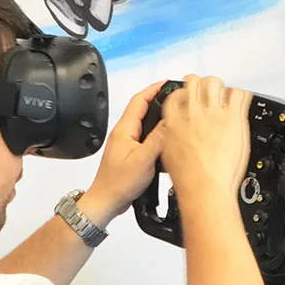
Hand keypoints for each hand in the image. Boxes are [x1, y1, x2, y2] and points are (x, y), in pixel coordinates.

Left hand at [82, 81, 169, 224]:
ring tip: (176, 119)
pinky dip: (158, 137)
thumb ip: (158, 139)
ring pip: (146, 125)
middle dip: (160, 101)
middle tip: (178, 100)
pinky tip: (168, 143)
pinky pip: (146, 139)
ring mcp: (127, 143)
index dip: (154, 89)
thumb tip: (172, 121)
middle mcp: (124, 133)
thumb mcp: (143, 160)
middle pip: (143, 109)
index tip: (169, 83)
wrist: (107, 201)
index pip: (140, 100)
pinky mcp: (131, 154)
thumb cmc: (119, 183)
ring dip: (160, 119)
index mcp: (125, 129)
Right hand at [157, 75, 252, 204]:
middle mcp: (192, 112)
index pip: (177, 93)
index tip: (190, 97)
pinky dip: (240, 96)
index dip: (185, 93)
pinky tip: (240, 104)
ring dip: (220, 88)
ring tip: (224, 98)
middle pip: (195, 81)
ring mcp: (213, 113)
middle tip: (209, 94)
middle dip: (202, 85)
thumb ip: (172, 134)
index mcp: (173, 120)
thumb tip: (176, 130)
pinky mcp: (232, 118)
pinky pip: (238, 94)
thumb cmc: (188, 178)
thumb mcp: (168, 153)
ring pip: (215, 82)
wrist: (204, 188)